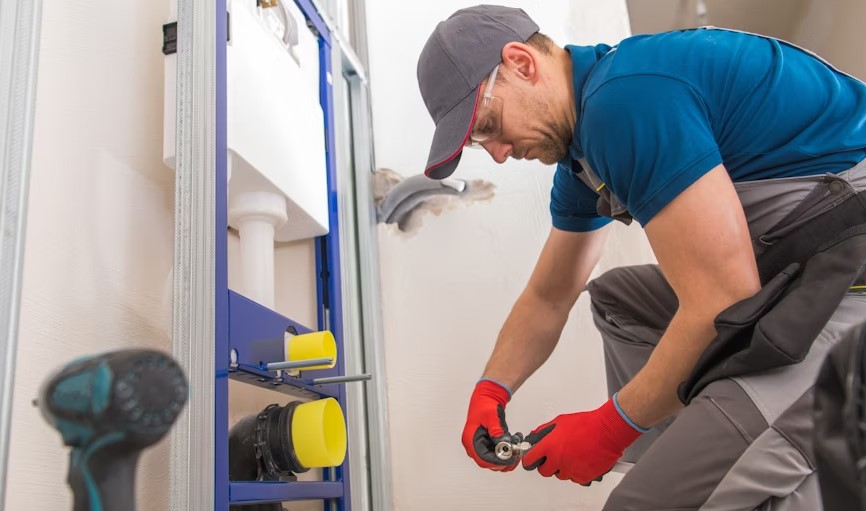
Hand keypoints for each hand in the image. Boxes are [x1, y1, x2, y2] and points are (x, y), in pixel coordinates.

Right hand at [461, 379, 517, 470]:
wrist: (487, 396)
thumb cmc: (485, 404)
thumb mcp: (492, 418)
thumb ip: (497, 433)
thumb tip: (504, 446)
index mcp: (470, 440)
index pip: (483, 459)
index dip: (497, 462)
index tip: (510, 459)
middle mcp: (474, 445)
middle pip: (489, 463)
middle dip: (505, 460)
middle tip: (516, 453)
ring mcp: (481, 445)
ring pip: (495, 459)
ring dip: (508, 454)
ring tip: (517, 442)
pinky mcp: (488, 443)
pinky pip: (499, 452)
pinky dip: (508, 448)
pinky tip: (515, 438)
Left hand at [522, 395, 644, 483]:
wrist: (607, 431)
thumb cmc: (586, 424)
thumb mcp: (560, 421)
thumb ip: (545, 431)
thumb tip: (536, 436)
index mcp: (549, 446)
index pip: (530, 460)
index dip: (530, 459)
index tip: (530, 459)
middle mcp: (558, 460)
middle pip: (544, 471)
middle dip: (547, 465)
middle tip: (552, 458)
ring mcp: (570, 470)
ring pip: (560, 475)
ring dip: (563, 468)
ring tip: (571, 455)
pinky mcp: (583, 477)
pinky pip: (574, 478)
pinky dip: (576, 472)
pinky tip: (580, 460)